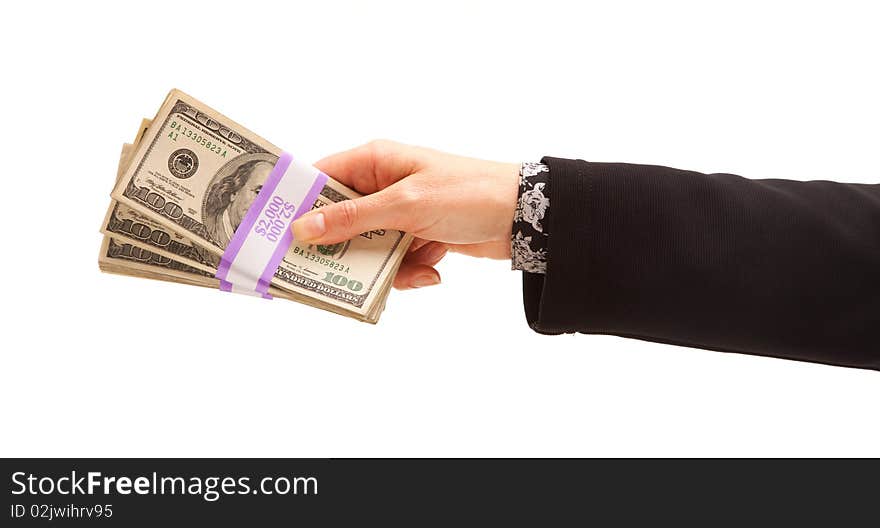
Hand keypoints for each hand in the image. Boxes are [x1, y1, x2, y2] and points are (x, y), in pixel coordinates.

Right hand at [291, 140, 519, 289]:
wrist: (525, 217)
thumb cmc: (468, 194)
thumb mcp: (407, 204)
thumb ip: (355, 218)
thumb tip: (304, 228)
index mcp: (375, 161)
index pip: (322, 179)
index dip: (300, 206)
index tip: (280, 236)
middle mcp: (383, 184)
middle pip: (341, 221)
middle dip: (345, 250)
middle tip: (335, 275)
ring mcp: (401, 213)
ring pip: (368, 248)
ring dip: (386, 266)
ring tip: (412, 268)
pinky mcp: (418, 236)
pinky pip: (396, 260)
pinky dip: (411, 270)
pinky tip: (434, 269)